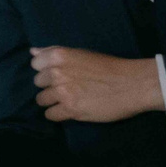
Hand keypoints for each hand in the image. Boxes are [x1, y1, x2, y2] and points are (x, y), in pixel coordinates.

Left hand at [32, 47, 163, 122]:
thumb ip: (53, 53)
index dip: (46, 69)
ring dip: (52, 101)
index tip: (58, 73)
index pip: (35, 64)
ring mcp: (62, 92)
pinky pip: (50, 115)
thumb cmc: (109, 67)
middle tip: (66, 87)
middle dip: (50, 85)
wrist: (133, 84)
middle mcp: (56, 73)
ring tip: (68, 100)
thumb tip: (32, 51)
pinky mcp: (70, 109)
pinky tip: (69, 110)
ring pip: (41, 100)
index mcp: (59, 56)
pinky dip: (57, 114)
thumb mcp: (81, 53)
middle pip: (38, 83)